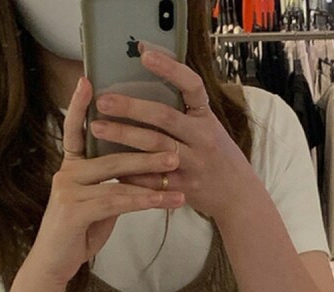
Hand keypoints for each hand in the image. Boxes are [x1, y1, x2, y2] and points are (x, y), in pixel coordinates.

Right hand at [25, 77, 183, 290]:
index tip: (88, 80)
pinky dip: (143, 200)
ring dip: (150, 174)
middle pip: (110, 154)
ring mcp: (68, 190)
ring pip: (116, 177)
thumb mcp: (94, 205)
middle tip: (174, 146)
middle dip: (145, 150)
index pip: (74, 130)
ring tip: (176, 170)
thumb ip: (110, 186)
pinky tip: (164, 199)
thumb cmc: (76, 235)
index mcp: (69, 167)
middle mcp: (66, 173)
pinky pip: (116, 201)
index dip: (78, 105)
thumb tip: (135, 174)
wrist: (53, 266)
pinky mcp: (73, 210)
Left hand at [89, 47, 250, 224]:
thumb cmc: (216, 157)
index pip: (191, 85)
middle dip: (131, 107)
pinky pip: (151, 180)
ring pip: (154, 147)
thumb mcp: (207, 128)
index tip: (144, 54)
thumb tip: (147, 88)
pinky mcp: (182, 188)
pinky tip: (108, 165)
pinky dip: (130, 172)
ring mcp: (192, 164)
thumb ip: (183, 112)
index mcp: (206, 117)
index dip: (169, 68)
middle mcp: (201, 137)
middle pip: (164, 117)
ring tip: (97, 128)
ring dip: (124, 136)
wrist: (237, 195)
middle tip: (102, 100)